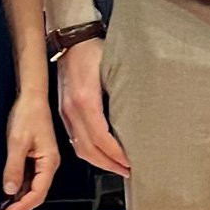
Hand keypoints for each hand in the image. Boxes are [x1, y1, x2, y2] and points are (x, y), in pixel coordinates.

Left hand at [0, 90, 60, 209]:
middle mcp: (48, 164)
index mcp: (49, 162)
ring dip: (16, 200)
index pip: (37, 193)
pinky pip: (27, 179)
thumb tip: (9, 190)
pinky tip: (5, 194)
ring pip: (30, 188)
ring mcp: (41, 161)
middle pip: (35, 195)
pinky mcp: (34, 157)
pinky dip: (16, 189)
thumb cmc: (28, 114)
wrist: (30, 96)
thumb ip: (13, 168)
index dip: (21, 208)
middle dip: (18, 209)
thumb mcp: (17, 142)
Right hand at [57, 38, 129, 176]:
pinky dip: (88, 151)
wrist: (71, 38)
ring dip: (99, 161)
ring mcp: (66, 111)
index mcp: (85, 100)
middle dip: (109, 165)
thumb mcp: (115, 67)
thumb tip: (145, 112)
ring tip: (117, 166)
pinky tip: (101, 153)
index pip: (101, 138)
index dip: (117, 155)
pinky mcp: (64, 110)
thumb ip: (125, 91)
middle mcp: (72, 109)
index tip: (131, 162)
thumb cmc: (93, 49)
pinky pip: (74, 138)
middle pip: (88, 149)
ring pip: (80, 147)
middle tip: (128, 171)